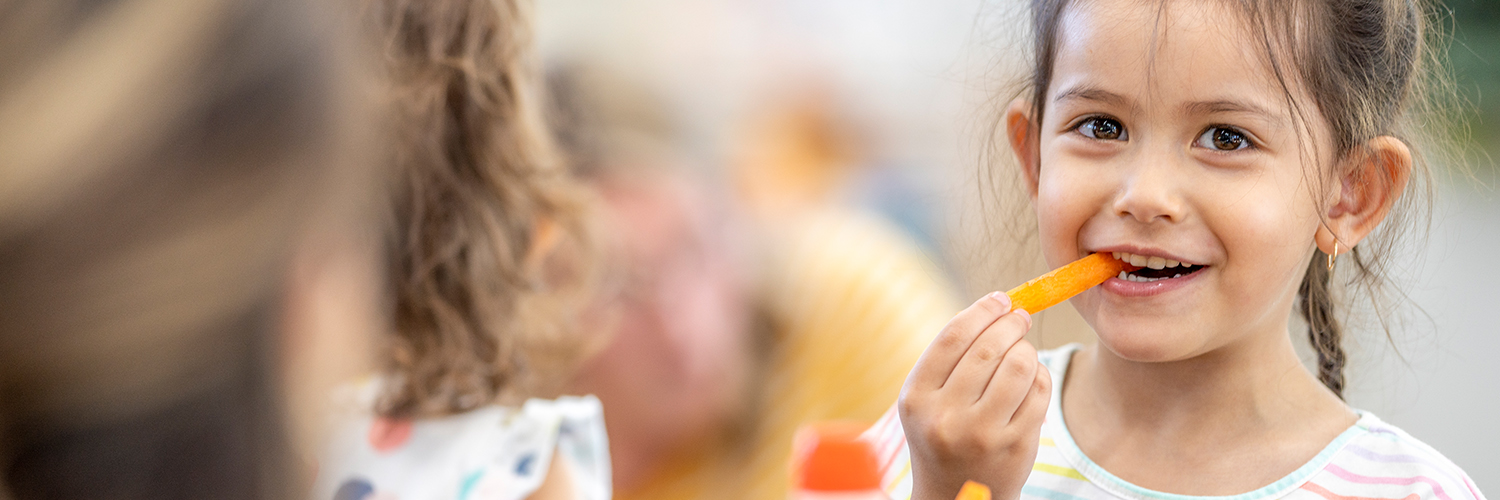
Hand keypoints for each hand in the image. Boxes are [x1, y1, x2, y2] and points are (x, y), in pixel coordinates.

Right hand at [898, 292, 1050, 499]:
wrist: (955, 495)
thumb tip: (999, 305)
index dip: (981, 311)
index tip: (1000, 300)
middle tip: (1020, 317)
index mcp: (916, 398)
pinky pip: (1039, 391)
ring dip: (1027, 349)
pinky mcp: (1016, 445)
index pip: (952, 337)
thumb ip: (951, 357)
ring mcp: (983, 434)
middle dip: (1011, 323)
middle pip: (988, 348)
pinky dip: (1040, 376)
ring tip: (1023, 351)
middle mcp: (946, 417)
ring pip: (1020, 365)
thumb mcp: (927, 400)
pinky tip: (1031, 379)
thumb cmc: (943, 433)